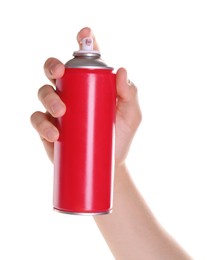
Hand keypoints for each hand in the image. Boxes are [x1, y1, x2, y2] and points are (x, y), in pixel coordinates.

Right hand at [30, 27, 141, 166]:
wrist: (109, 163)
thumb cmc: (121, 136)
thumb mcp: (131, 115)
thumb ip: (130, 94)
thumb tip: (121, 70)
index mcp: (90, 85)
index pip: (83, 60)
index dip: (83, 43)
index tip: (85, 34)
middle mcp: (72, 92)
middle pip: (54, 70)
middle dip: (53, 65)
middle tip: (60, 72)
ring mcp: (58, 109)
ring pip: (43, 92)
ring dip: (49, 97)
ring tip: (62, 112)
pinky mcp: (49, 127)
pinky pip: (37, 119)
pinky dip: (42, 124)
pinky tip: (54, 133)